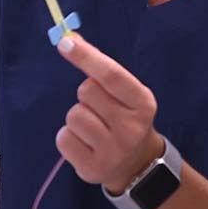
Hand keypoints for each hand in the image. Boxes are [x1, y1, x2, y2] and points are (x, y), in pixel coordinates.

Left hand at [53, 32, 161, 193]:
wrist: (137, 164)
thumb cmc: (126, 118)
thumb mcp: (127, 94)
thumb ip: (102, 69)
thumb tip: (69, 39)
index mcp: (143, 104)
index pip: (111, 74)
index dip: (86, 56)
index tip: (65, 42)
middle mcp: (132, 128)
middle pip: (86, 92)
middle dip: (87, 95)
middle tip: (101, 108)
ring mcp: (113, 151)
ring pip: (74, 116)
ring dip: (78, 118)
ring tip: (94, 128)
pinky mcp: (92, 169)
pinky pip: (64, 139)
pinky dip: (69, 138)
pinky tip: (86, 143)